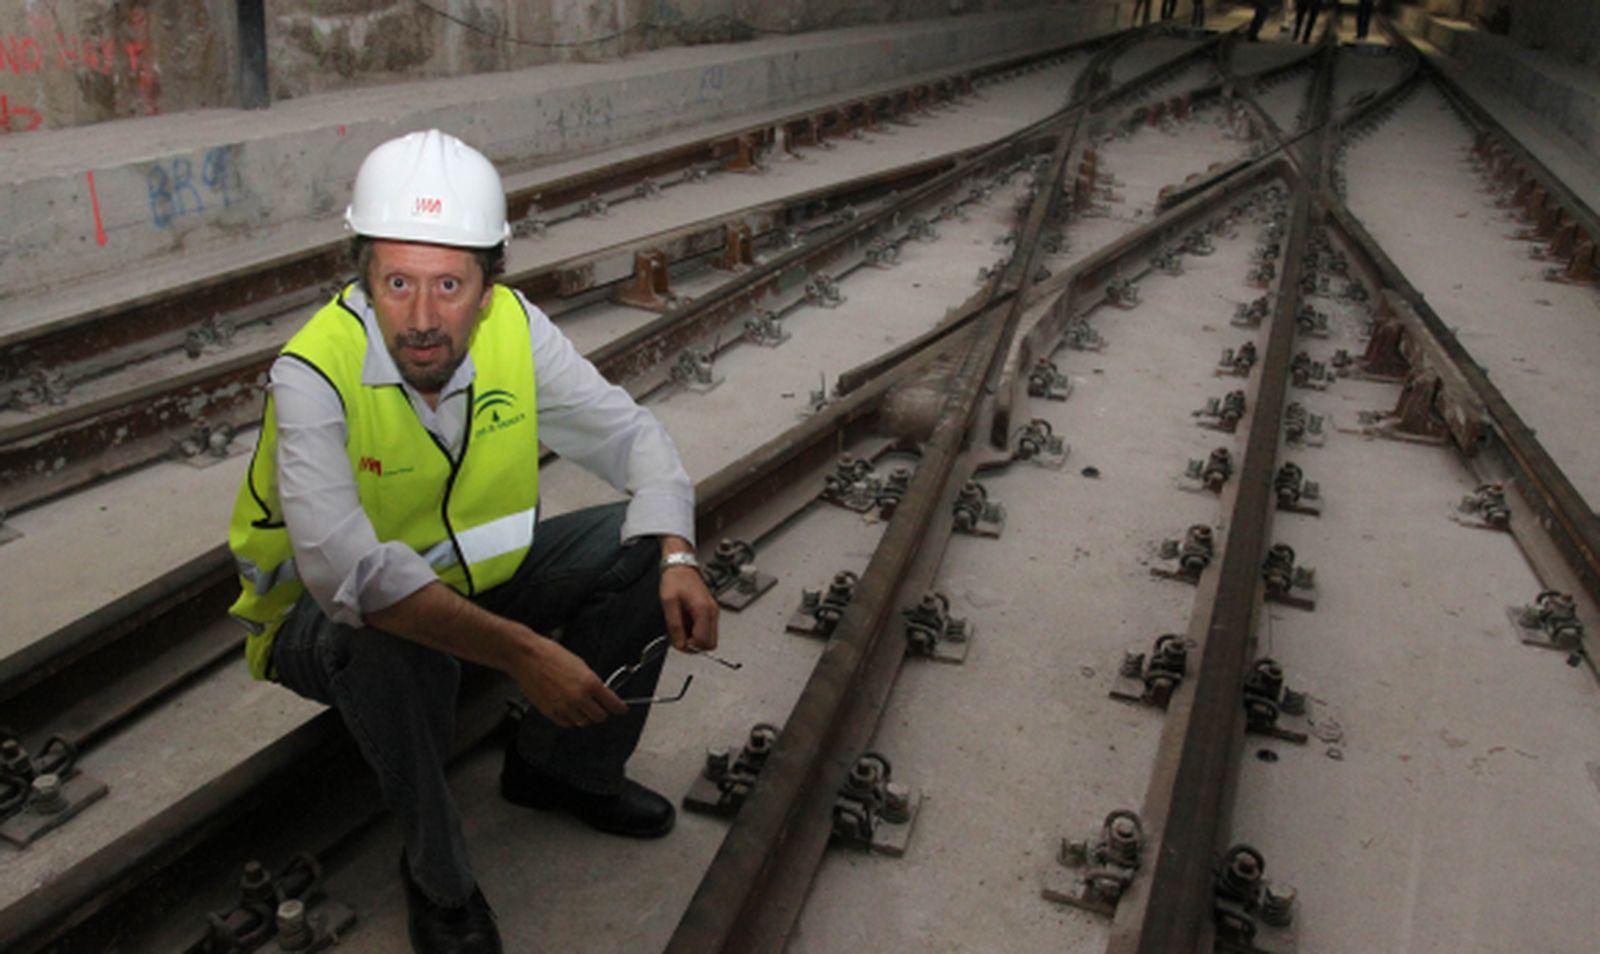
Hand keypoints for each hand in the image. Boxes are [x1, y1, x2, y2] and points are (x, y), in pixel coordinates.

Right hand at [510, 634, 625, 728]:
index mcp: (589, 683)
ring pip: (583, 722)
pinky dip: (570, 719)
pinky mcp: (550, 712)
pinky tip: (568, 709)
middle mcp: (579, 697)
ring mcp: (564, 707)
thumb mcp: (579, 664)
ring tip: (580, 706)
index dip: (619, 708)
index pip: (612, 703)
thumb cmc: (550, 655)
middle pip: (599, 717)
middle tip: (599, 706)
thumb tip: (599, 693)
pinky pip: (566, 723)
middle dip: (601, 712)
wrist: (527, 657)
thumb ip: (591, 681)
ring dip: (585, 716)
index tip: (621, 709)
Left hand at [662, 564, 719, 652]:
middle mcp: (712, 612)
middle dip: (695, 645)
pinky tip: (687, 621)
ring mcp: (713, 612)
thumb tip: (680, 644)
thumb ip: (675, 626)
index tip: (678, 640)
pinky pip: (707, 630)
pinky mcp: (711, 611)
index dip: (690, 646)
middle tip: (680, 635)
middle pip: (710, 644)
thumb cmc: (675, 580)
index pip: (703, 641)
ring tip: (683, 625)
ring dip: (695, 638)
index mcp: (703, 610)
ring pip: (710, 638)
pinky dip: (697, 631)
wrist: (681, 567)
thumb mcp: (669, 603)